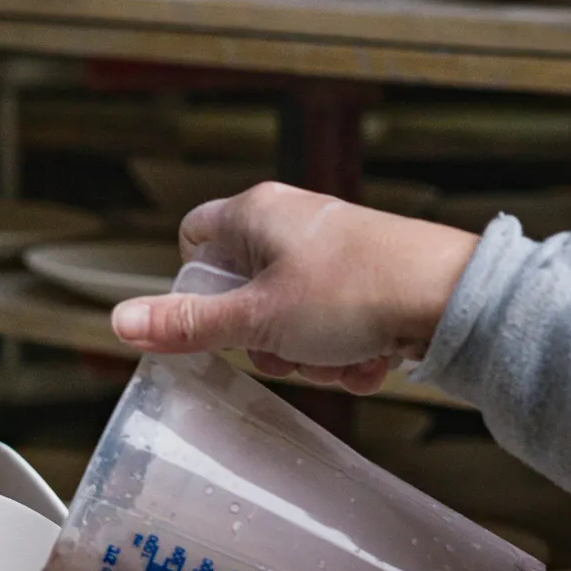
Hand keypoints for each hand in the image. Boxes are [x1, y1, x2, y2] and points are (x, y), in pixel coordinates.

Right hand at [111, 184, 477, 392]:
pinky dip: (348, 354)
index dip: (196, 289)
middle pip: (244, 294)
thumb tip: (121, 321)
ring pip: (292, 321)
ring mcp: (333, 251)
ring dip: (312, 356)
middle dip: (266, 341)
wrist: (449, 298)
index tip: (216, 323)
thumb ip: (188, 324)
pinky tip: (371, 359)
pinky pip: (336, 328)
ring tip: (340, 356)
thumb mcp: (257, 319)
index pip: (193, 242)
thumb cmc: (355, 291)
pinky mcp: (368, 279)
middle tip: (287, 350)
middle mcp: (292, 222)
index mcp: (255, 212)